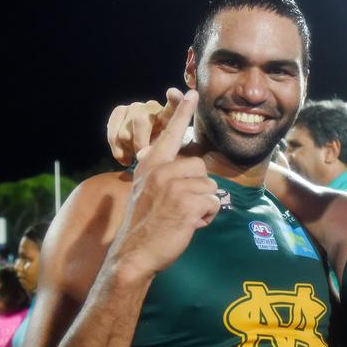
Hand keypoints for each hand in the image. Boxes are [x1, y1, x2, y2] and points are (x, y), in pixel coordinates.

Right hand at [111, 90, 219, 276]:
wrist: (133, 254)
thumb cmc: (145, 224)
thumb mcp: (147, 191)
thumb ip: (163, 175)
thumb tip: (188, 168)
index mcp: (150, 165)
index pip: (169, 134)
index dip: (182, 112)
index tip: (192, 92)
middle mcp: (161, 170)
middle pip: (201, 167)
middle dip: (199, 188)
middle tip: (180, 207)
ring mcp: (174, 185)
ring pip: (209, 187)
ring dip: (203, 205)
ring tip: (183, 217)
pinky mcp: (187, 202)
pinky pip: (212, 203)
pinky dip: (207, 217)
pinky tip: (189, 225)